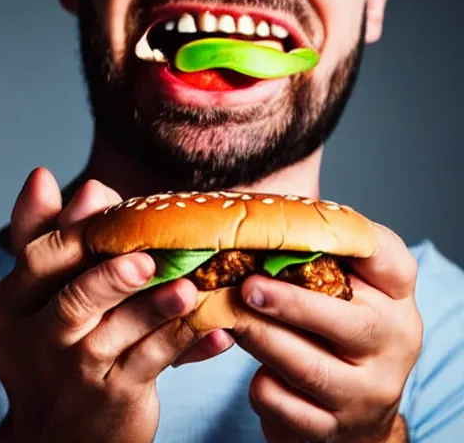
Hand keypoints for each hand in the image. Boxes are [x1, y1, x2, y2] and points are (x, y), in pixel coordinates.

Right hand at [0, 169, 232, 441]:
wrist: (63, 430)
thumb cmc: (61, 343)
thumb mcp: (46, 293)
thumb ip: (52, 235)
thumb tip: (58, 178)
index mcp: (10, 308)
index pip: (38, 258)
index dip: (76, 229)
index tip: (107, 200)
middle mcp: (35, 342)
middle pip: (74, 300)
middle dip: (111, 276)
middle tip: (146, 260)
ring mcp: (74, 373)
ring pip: (119, 333)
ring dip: (157, 309)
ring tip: (189, 291)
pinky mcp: (113, 398)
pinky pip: (155, 363)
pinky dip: (188, 343)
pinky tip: (218, 331)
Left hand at [234, 223, 421, 442]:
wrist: (360, 409)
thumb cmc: (342, 329)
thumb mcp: (349, 289)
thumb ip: (326, 252)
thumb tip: (271, 208)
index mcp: (396, 301)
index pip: (392, 262)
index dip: (354, 241)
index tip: (304, 233)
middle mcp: (392, 347)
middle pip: (346, 323)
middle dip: (289, 303)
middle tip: (247, 286)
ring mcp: (363, 394)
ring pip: (306, 366)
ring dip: (260, 338)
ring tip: (232, 316)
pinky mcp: (330, 430)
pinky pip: (280, 403)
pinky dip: (258, 382)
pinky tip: (255, 366)